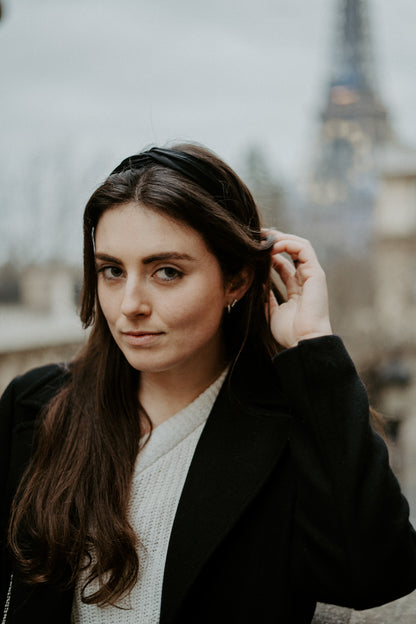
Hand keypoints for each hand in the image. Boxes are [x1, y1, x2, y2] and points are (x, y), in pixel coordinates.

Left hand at [264, 230, 331, 348]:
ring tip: (264, 238)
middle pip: (291, 251)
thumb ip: (267, 297)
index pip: (283, 264)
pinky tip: (273, 246)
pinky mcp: (316, 274)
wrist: (304, 341)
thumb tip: (257, 284)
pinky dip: (288, 243)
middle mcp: (305, 280)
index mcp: (296, 289)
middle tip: (257, 236)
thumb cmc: (290, 332)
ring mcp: (312, 276)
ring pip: (299, 245)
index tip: (253, 248)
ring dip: (281, 238)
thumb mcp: (272, 312)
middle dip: (274, 240)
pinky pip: (304, 249)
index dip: (268, 254)